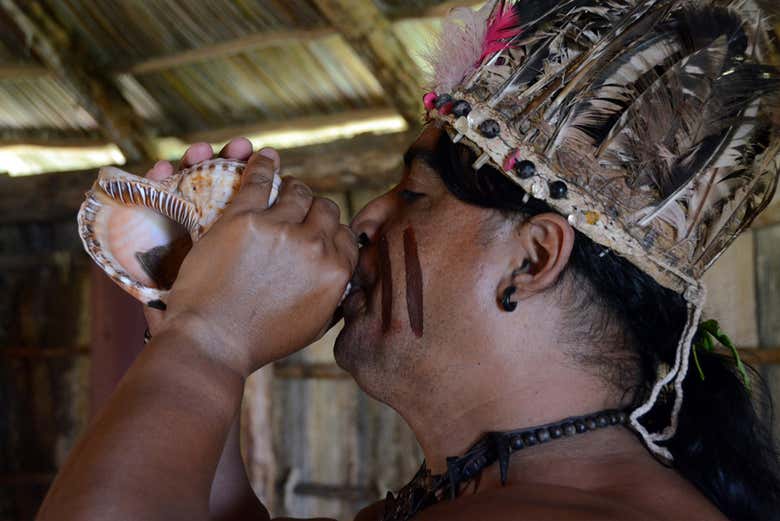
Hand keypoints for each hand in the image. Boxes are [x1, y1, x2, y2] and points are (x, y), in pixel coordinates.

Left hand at [143, 139, 357, 376]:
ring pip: (296, 191)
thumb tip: (345, 280)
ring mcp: (280, 228)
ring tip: (282, 185)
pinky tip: (265, 157)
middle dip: (314, 208)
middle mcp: (315, 246)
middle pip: (325, 209)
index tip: (318, 231)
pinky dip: (263, 164)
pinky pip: (260, 178)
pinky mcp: (244, 217)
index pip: (346, 236)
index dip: (331, 232)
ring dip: (291, 186)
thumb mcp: (313, 325)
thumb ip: (334, 296)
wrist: (214, 341)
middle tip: (299, 208)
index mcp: (336, 272)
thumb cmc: (260, 340)